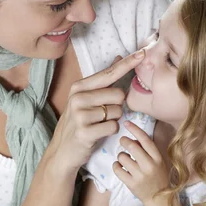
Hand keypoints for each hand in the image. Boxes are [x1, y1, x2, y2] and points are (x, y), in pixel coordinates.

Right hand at [48, 51, 144, 173]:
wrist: (62, 151)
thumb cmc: (78, 124)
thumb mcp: (84, 99)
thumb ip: (102, 81)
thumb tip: (118, 57)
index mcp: (79, 87)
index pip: (108, 73)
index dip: (127, 63)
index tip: (142, 53)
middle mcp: (78, 98)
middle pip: (118, 94)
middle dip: (117, 106)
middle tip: (103, 114)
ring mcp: (80, 115)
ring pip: (117, 112)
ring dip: (113, 119)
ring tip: (98, 124)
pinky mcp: (85, 132)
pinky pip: (113, 126)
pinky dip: (111, 131)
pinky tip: (98, 133)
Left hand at [113, 121, 169, 204]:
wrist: (159, 199)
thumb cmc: (157, 177)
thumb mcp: (158, 162)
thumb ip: (147, 150)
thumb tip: (132, 139)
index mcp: (157, 158)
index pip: (145, 140)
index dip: (135, 129)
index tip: (126, 122)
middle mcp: (149, 166)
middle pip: (132, 147)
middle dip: (124, 141)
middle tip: (122, 141)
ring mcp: (140, 176)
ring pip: (122, 157)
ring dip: (120, 155)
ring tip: (124, 159)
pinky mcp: (131, 184)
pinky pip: (117, 169)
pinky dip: (116, 165)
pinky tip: (119, 167)